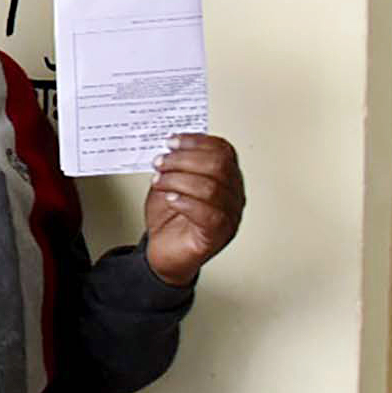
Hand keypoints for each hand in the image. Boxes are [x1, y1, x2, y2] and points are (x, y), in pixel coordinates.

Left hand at [143, 133, 244, 285]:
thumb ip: (175, 163)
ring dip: (178, 179)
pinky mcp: (217, 235)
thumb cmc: (170, 217)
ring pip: (211, 188)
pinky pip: (209, 214)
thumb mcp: (170, 181)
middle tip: (160, 162)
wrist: (165, 251)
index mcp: (226, 178)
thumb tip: (171, 144)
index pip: (223, 151)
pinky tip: (170, 198)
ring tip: (158, 181)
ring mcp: (229, 216)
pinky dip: (185, 202)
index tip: (171, 141)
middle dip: (184, 159)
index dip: (197, 141)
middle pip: (219, 166)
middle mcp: (233, 195)